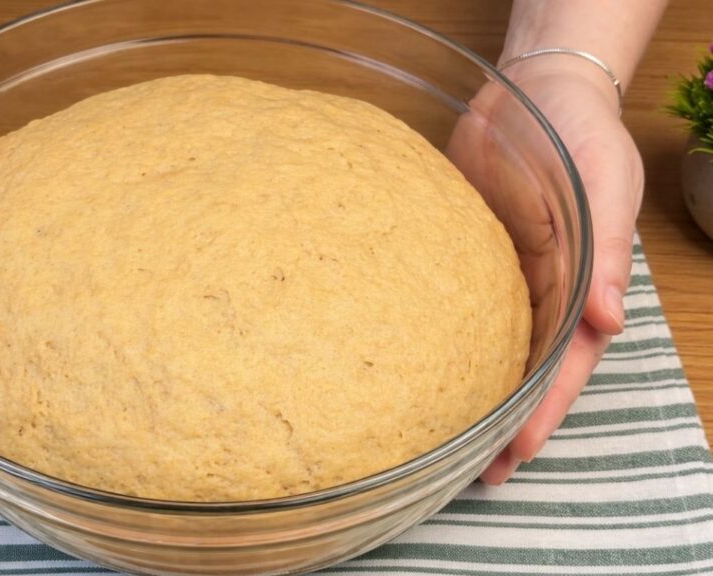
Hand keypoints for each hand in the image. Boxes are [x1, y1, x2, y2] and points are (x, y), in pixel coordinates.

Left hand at [449, 62, 642, 483]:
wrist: (533, 92)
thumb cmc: (581, 136)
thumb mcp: (607, 187)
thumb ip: (608, 253)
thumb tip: (609, 321)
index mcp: (582, 287)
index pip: (564, 364)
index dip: (543, 412)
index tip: (514, 455)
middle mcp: (542, 293)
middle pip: (525, 370)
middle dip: (505, 423)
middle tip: (472, 473)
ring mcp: (503, 280)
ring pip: (489, 348)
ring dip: (472, 394)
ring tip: (443, 441)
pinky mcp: (465, 259)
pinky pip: (454, 309)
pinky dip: (442, 344)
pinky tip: (417, 371)